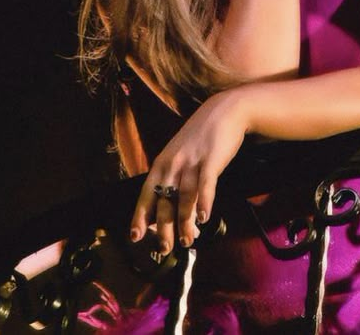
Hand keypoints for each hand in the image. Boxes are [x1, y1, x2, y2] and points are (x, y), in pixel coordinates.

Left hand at [130, 89, 246, 253]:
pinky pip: (206, 183)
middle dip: (163, 227)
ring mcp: (192, 161)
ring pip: (184, 197)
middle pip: (164, 200)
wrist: (224, 110)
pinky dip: (204, 201)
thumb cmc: (201, 137)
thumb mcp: (179, 154)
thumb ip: (174, 180)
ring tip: (188, 241)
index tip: (135, 236)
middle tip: (164, 249)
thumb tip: (173, 211)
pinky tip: (204, 217)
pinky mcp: (212, 159)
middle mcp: (173, 163)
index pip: (147, 193)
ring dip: (185, 222)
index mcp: (162, 163)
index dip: (140, 216)